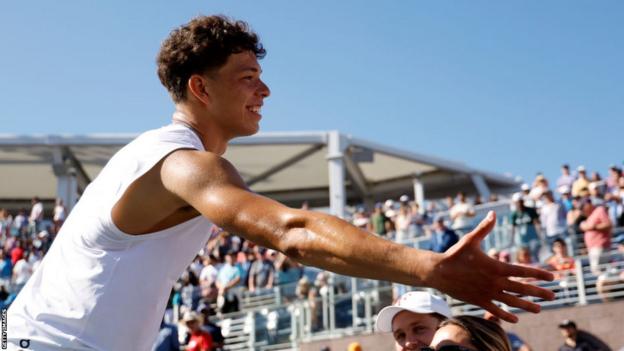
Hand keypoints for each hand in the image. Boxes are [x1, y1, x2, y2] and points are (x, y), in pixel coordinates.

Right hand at [427, 211, 554, 322]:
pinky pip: (495, 310)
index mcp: (496, 266)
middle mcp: (495, 282)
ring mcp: (488, 293)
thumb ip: (484, 228)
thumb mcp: (470, 240)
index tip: (552, 277)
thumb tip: (493, 214)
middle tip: (553, 295)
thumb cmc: (455, 254)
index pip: (523, 271)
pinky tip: (515, 320)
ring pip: (512, 301)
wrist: (438, 272)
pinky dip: (505, 316)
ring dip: (526, 305)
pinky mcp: (479, 301)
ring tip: (539, 309)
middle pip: (522, 288)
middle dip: (539, 292)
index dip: (539, 274)